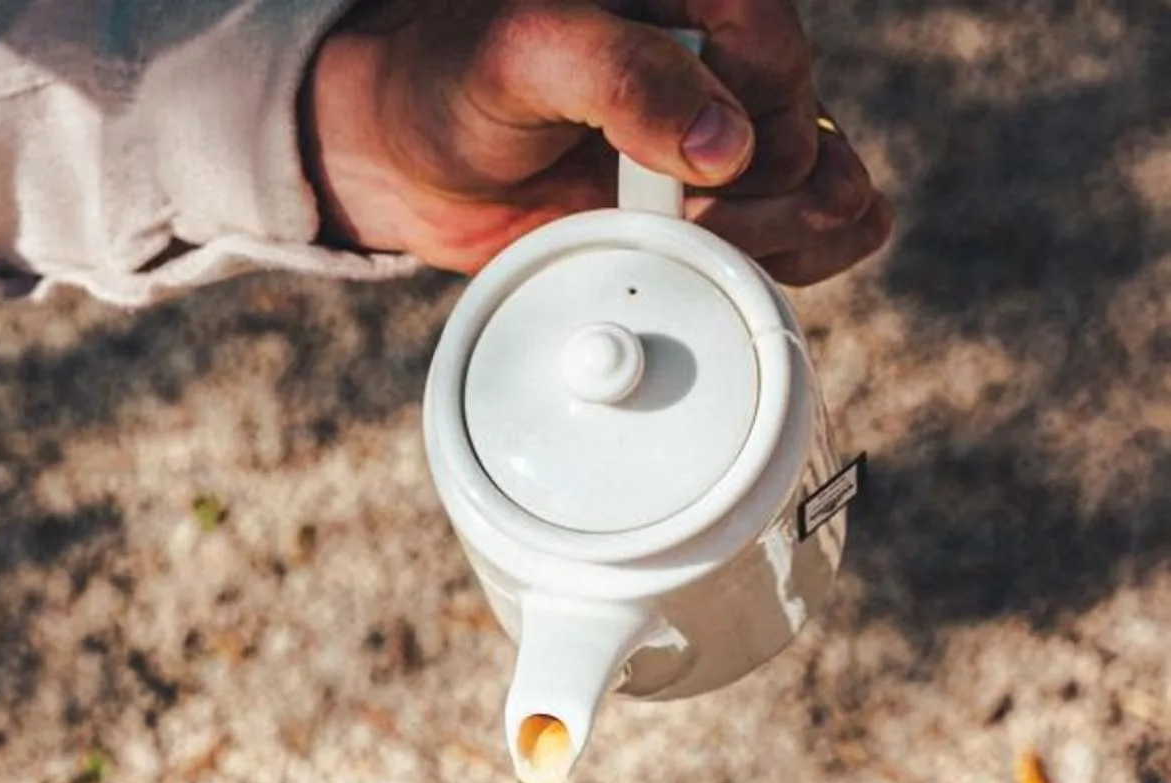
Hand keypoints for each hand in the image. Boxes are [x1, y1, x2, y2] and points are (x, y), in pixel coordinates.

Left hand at [301, 0, 891, 285]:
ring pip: (822, 187)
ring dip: (776, 237)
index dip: (752, 128)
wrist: (411, 156)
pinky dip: (787, 263)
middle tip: (674, 219)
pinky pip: (801, 234)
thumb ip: (625, 82)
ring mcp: (725, 135)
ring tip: (697, 243)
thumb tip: (729, 146)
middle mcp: (726, 58)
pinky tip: (741, 274)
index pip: (778, 58)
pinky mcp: (714, 204)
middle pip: (806, 134)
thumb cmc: (458, 80)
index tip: (694, 177)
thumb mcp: (527, 57)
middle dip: (754, 195)